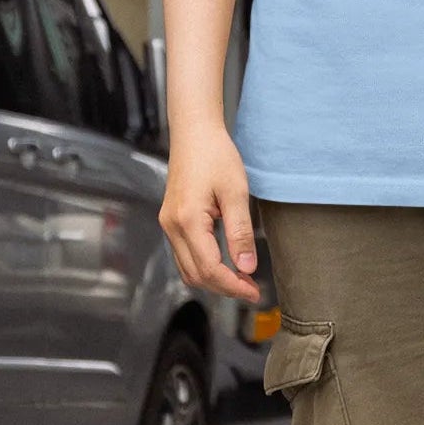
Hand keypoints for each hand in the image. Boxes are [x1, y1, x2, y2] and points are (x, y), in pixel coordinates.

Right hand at [157, 122, 262, 303]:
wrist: (194, 133)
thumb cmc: (215, 155)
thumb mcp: (236, 192)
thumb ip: (241, 232)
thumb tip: (247, 267)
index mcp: (187, 221)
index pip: (209, 268)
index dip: (233, 285)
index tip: (254, 291)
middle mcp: (172, 227)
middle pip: (196, 275)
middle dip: (224, 287)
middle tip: (252, 289)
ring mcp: (168, 225)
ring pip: (187, 269)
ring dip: (213, 279)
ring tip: (241, 279)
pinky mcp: (171, 221)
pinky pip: (184, 255)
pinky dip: (204, 266)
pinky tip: (225, 263)